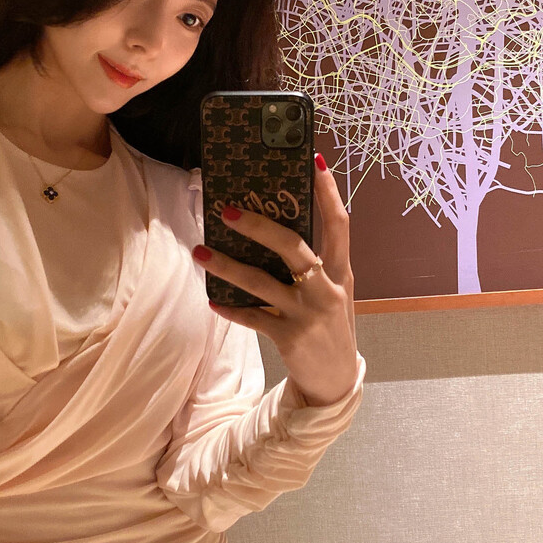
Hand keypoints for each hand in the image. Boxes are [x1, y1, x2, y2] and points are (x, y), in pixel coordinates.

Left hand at [193, 154, 358, 406]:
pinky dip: (230, 308)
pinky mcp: (289, 337)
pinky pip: (252, 318)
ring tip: (200, 252)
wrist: (335, 381)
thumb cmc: (329, 326)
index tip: (314, 161)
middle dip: (259, 226)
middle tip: (227, 211)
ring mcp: (308, 314)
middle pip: (293, 247)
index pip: (339, 223)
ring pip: (261, 283)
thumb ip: (314, 264)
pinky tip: (211, 299)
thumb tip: (273, 229)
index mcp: (342, 271)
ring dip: (227, 266)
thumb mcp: (332, 292)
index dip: (329, 192)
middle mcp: (327, 288)